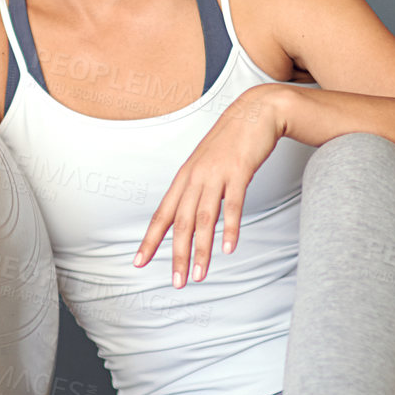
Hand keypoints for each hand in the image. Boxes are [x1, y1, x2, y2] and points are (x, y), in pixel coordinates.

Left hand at [132, 85, 285, 287]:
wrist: (256, 112)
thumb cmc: (231, 142)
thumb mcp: (207, 165)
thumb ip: (198, 189)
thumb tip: (191, 216)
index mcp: (185, 178)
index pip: (162, 215)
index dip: (150, 240)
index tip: (139, 263)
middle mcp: (195, 178)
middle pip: (180, 223)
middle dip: (177, 255)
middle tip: (177, 283)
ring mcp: (216, 174)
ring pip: (203, 218)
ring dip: (201, 250)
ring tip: (200, 275)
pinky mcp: (238, 171)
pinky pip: (233, 205)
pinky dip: (229, 228)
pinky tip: (228, 248)